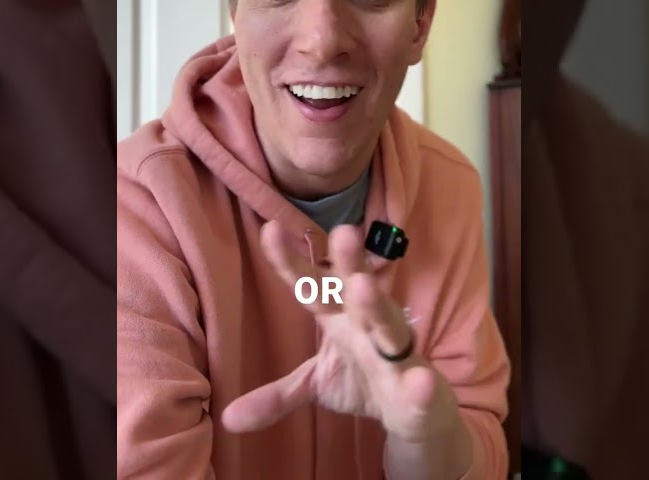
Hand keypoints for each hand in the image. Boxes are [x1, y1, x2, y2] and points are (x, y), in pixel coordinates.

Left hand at [221, 222, 461, 442]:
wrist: (415, 412)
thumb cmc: (363, 380)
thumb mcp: (315, 385)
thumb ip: (276, 395)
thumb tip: (228, 417)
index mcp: (339, 318)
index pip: (311, 287)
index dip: (291, 262)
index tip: (271, 230)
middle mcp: (368, 326)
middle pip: (355, 291)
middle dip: (349, 262)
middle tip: (341, 231)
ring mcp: (397, 354)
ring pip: (388, 326)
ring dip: (377, 306)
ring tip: (362, 287)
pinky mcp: (420, 389)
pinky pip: (419, 386)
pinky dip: (420, 385)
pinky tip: (420, 381)